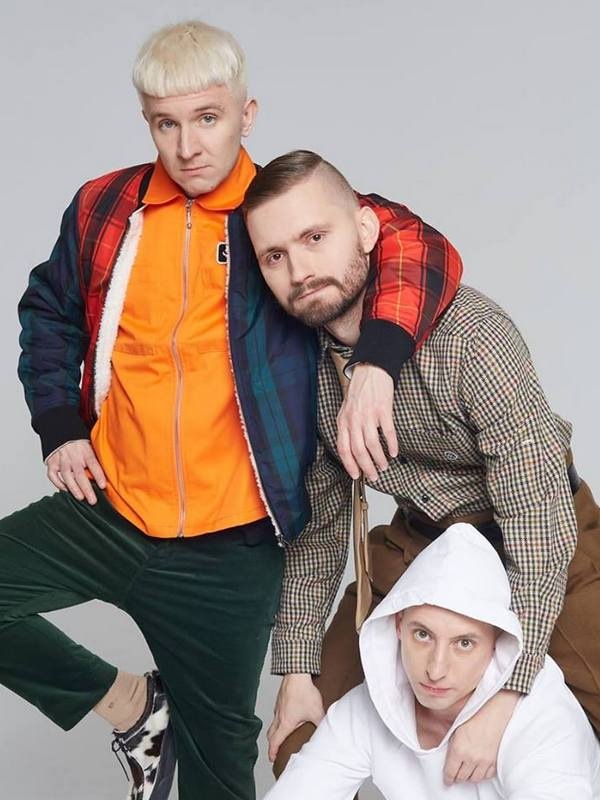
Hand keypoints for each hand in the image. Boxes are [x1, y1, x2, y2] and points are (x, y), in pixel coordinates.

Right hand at [46, 439, 106, 503]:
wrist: (61, 432)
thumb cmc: (79, 443)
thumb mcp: (91, 446)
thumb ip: (96, 459)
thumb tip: (107, 474)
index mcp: (85, 450)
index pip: (93, 463)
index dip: (98, 475)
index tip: (103, 486)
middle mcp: (72, 455)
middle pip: (79, 474)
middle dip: (86, 489)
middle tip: (92, 500)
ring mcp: (61, 459)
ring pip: (67, 476)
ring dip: (74, 488)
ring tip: (80, 498)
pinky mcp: (51, 462)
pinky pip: (53, 475)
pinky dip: (58, 484)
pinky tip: (66, 490)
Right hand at [267, 673, 324, 762]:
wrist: (296, 673)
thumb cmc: (303, 692)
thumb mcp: (316, 712)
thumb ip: (321, 723)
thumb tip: (326, 732)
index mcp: (285, 723)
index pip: (275, 742)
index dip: (272, 752)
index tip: (272, 758)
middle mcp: (279, 716)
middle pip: (271, 734)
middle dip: (272, 744)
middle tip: (274, 750)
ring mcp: (278, 707)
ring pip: (273, 722)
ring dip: (275, 731)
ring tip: (281, 735)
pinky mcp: (280, 699)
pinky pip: (277, 713)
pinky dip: (278, 719)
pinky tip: (287, 717)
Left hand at [336, 363, 397, 480]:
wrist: (371, 369)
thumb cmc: (359, 391)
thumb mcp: (346, 410)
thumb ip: (348, 429)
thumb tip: (352, 451)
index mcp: (343, 421)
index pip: (343, 448)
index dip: (349, 465)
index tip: (356, 475)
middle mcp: (354, 419)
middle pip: (358, 450)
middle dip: (366, 467)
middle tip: (373, 476)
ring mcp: (368, 414)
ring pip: (372, 444)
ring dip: (379, 459)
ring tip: (384, 466)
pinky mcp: (383, 409)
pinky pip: (387, 431)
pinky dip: (391, 444)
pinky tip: (394, 452)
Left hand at [443, 689, 520, 784]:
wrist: (494, 712)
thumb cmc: (474, 716)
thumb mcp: (457, 729)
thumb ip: (452, 746)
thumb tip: (448, 758)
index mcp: (458, 749)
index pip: (450, 772)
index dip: (447, 778)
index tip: (446, 781)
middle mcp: (471, 758)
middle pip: (461, 778)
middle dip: (457, 777)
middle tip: (455, 775)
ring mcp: (484, 761)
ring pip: (474, 779)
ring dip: (469, 777)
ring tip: (466, 772)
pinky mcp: (495, 762)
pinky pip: (486, 775)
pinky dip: (481, 774)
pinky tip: (478, 768)